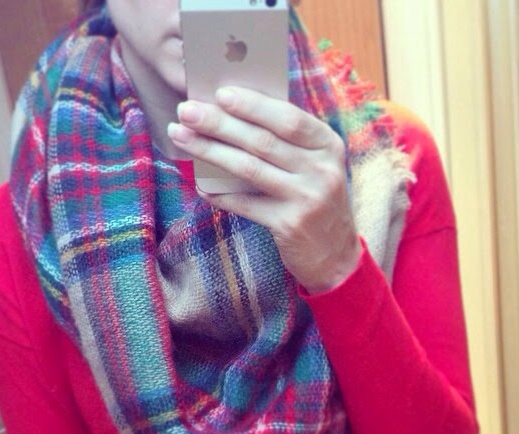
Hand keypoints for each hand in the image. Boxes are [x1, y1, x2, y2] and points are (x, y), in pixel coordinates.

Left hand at [166, 86, 361, 293]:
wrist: (335, 255)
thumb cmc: (316, 201)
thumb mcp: (315, 167)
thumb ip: (288, 144)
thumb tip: (233, 116)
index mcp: (328, 146)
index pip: (287, 118)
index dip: (252, 104)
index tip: (220, 93)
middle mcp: (320, 170)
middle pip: (262, 140)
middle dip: (219, 123)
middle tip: (187, 111)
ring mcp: (307, 198)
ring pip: (249, 168)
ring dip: (210, 151)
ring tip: (182, 137)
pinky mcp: (290, 224)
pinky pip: (246, 204)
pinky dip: (220, 194)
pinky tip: (201, 187)